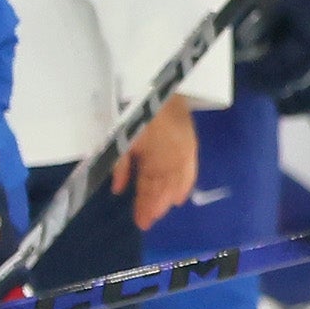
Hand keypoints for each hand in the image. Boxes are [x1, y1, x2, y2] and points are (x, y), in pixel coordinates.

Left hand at [123, 95, 199, 227]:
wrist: (157, 85)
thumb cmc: (134, 112)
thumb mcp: (122, 139)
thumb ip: (121, 166)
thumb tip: (119, 190)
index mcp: (160, 160)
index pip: (153, 190)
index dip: (147, 207)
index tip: (141, 223)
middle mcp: (176, 159)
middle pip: (167, 188)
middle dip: (157, 205)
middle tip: (148, 221)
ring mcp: (186, 151)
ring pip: (179, 182)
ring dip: (170, 196)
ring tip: (163, 209)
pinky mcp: (190, 143)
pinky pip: (190, 170)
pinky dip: (185, 184)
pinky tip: (180, 194)